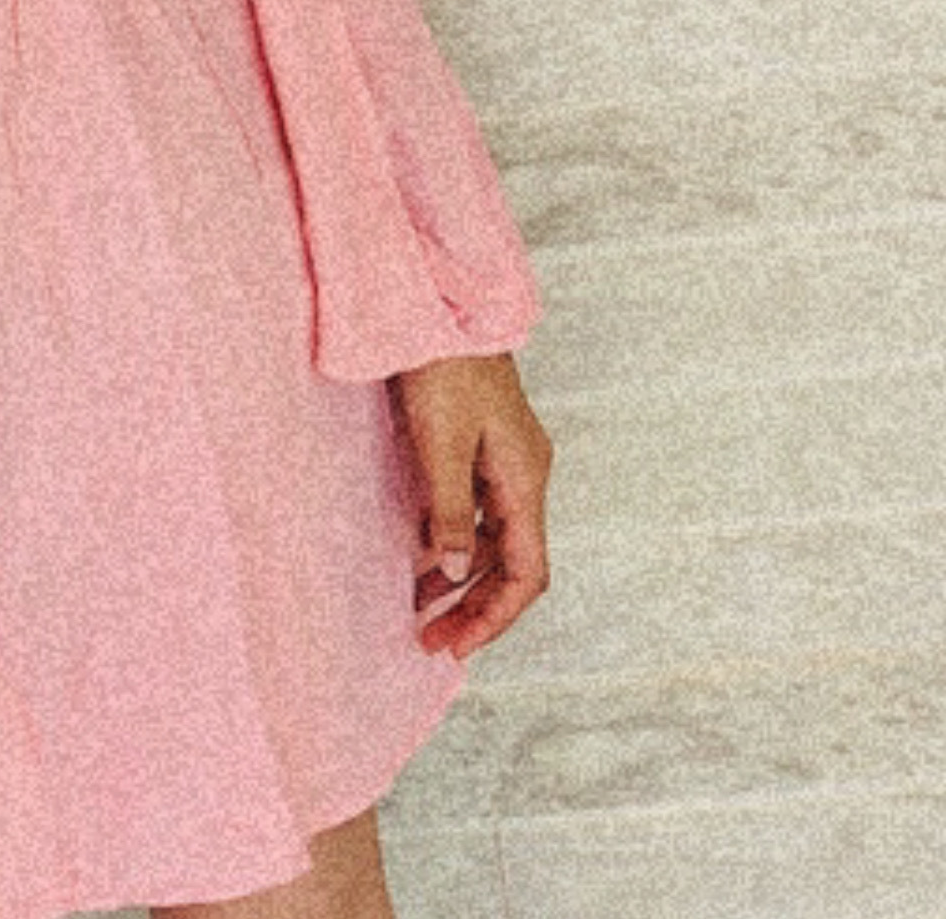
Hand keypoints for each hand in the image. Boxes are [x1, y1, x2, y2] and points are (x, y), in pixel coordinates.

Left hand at [394, 352, 550, 658]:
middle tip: (430, 640)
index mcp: (526, 476)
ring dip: (461, 577)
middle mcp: (525, 473)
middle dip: (475, 606)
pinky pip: (477, 511)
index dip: (495, 616)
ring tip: (418, 607)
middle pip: (512, 562)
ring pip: (494, 539)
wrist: (440, 301)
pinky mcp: (484, 444)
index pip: (527, 572)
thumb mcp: (441, 440)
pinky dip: (454, 540)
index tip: (456, 645)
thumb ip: (451, 509)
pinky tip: (421, 556)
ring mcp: (506, 458)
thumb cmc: (441, 362)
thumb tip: (458, 571)